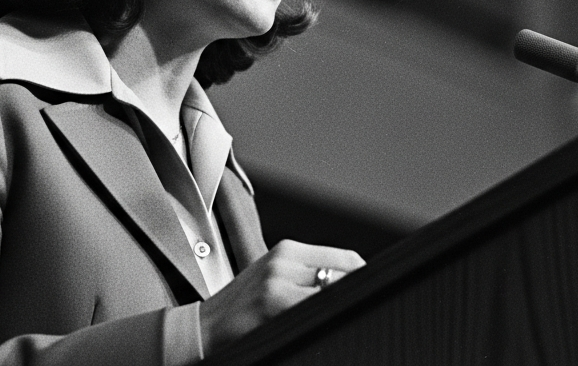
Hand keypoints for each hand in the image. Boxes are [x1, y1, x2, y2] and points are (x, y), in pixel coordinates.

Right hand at [199, 239, 364, 353]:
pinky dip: (326, 318)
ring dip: (344, 307)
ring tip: (345, 319)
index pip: (348, 258)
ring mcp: (278, 280)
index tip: (374, 293)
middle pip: (347, 273)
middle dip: (358, 294)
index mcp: (288, 250)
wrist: (203, 328)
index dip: (366, 278)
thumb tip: (354, 285)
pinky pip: (315, 309)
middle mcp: (285, 259)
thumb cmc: (242, 309)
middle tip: (365, 309)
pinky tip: (321, 325)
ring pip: (334, 291)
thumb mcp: (275, 280)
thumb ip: (309, 277)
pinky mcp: (273, 302)